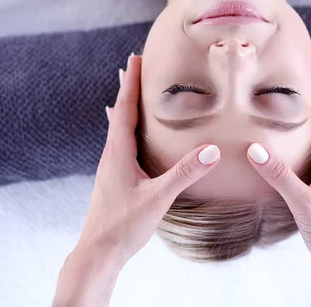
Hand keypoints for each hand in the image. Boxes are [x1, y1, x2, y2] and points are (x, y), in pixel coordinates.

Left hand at [53, 54, 220, 306]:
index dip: (130, 83)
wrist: (98, 253)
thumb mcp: (158, 198)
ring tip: (135, 92)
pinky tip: (133, 135)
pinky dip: (128, 127)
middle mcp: (111, 155)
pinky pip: (121, 143)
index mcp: (118, 152)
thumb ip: (185, 173)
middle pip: (119, 113)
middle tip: (136, 66)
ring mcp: (111, 167)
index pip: (124, 109)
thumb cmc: (123, 226)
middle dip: (128, 88)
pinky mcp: (114, 178)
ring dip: (127, 107)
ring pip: (118, 128)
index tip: (134, 58)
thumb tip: (213, 150)